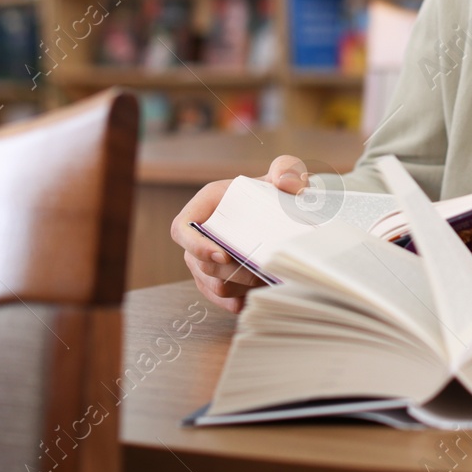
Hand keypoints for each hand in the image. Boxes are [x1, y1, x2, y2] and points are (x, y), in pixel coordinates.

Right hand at [170, 154, 310, 313]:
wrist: (287, 214)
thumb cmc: (279, 191)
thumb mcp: (287, 173)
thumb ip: (288, 169)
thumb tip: (284, 181)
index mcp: (207, 204)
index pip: (182, 229)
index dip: (196, 246)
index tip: (224, 256)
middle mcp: (200, 235)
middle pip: (199, 264)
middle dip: (230, 272)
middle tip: (262, 272)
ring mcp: (207, 260)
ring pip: (213, 284)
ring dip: (238, 288)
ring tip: (267, 282)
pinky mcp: (219, 279)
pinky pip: (221, 298)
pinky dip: (237, 302)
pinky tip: (256, 298)